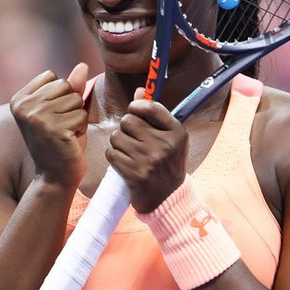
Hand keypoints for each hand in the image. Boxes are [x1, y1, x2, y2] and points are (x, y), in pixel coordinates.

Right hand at [11, 63, 89, 187]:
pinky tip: (69, 140)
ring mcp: (36, 117)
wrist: (55, 176)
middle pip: (65, 85)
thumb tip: (83, 65)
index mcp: (19, 99)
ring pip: (75, 99)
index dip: (60, 95)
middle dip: (71, 105)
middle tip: (61, 126)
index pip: (52, 76)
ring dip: (77, 116)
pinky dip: (81, 128)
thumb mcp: (62, 109)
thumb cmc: (60, 141)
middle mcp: (24, 106)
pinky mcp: (53, 129)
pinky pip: (81, 115)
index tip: (52, 116)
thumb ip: (70, 87)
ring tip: (65, 133)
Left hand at [106, 89, 187, 212]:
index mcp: (176, 132)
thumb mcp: (170, 138)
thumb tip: (139, 90)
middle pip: (128, 120)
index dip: (136, 106)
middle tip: (132, 139)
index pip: (151, 107)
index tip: (134, 111)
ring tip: (128, 152)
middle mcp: (164, 144)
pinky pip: (112, 153)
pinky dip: (114, 156)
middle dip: (126, 128)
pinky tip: (123, 162)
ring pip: (117, 136)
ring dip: (118, 143)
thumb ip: (155, 114)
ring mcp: (149, 160)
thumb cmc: (168, 164)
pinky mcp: (135, 174)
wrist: (168, 199)